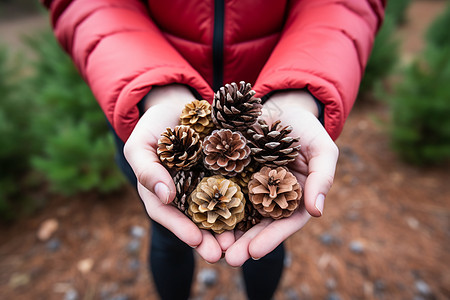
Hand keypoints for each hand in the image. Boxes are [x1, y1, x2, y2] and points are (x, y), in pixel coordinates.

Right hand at [124, 84, 233, 262]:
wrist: (179, 105)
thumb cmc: (154, 126)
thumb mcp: (141, 144)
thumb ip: (147, 168)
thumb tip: (164, 196)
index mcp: (162, 192)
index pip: (168, 214)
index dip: (181, 228)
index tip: (195, 240)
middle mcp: (186, 193)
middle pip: (196, 219)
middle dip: (208, 239)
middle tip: (220, 254)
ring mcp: (207, 183)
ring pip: (218, 209)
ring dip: (228, 228)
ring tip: (240, 244)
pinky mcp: (227, 171)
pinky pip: (236, 187)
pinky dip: (245, 202)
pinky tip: (257, 213)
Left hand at [225, 90, 338, 265]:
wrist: (278, 107)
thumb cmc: (305, 128)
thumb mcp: (321, 148)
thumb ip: (323, 178)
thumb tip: (317, 212)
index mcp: (293, 197)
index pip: (284, 223)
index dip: (271, 238)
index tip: (255, 252)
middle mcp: (270, 197)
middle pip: (258, 224)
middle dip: (244, 243)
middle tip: (229, 259)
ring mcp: (248, 185)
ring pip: (237, 212)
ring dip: (225, 231)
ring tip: (210, 247)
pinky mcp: (230, 172)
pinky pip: (220, 190)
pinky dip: (211, 205)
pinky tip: (199, 217)